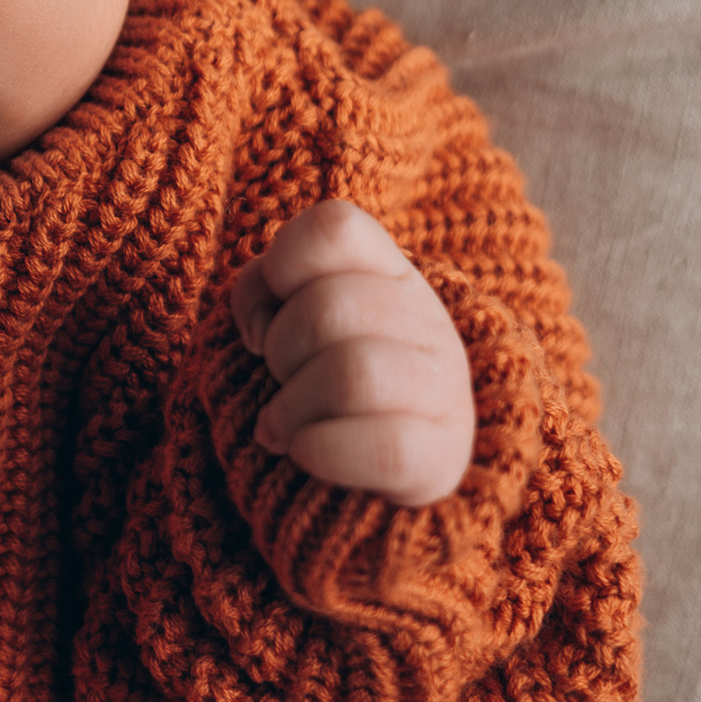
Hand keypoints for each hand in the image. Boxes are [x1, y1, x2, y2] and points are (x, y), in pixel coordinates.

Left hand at [228, 198, 474, 507]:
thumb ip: (261, 290)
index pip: (335, 226)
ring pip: (354, 374)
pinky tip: (307, 453)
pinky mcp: (442, 459)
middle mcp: (428, 324)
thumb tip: (257, 330)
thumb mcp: (286, 318)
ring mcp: (443, 392)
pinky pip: (387, 449)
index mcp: (391, 275)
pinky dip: (321, 452)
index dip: (282, 264)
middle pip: (329, 306)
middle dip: (280, 348)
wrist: (363, 474)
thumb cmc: (314, 381)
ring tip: (281, 426)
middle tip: (280, 379)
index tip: (267, 316)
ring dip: (290, 407)